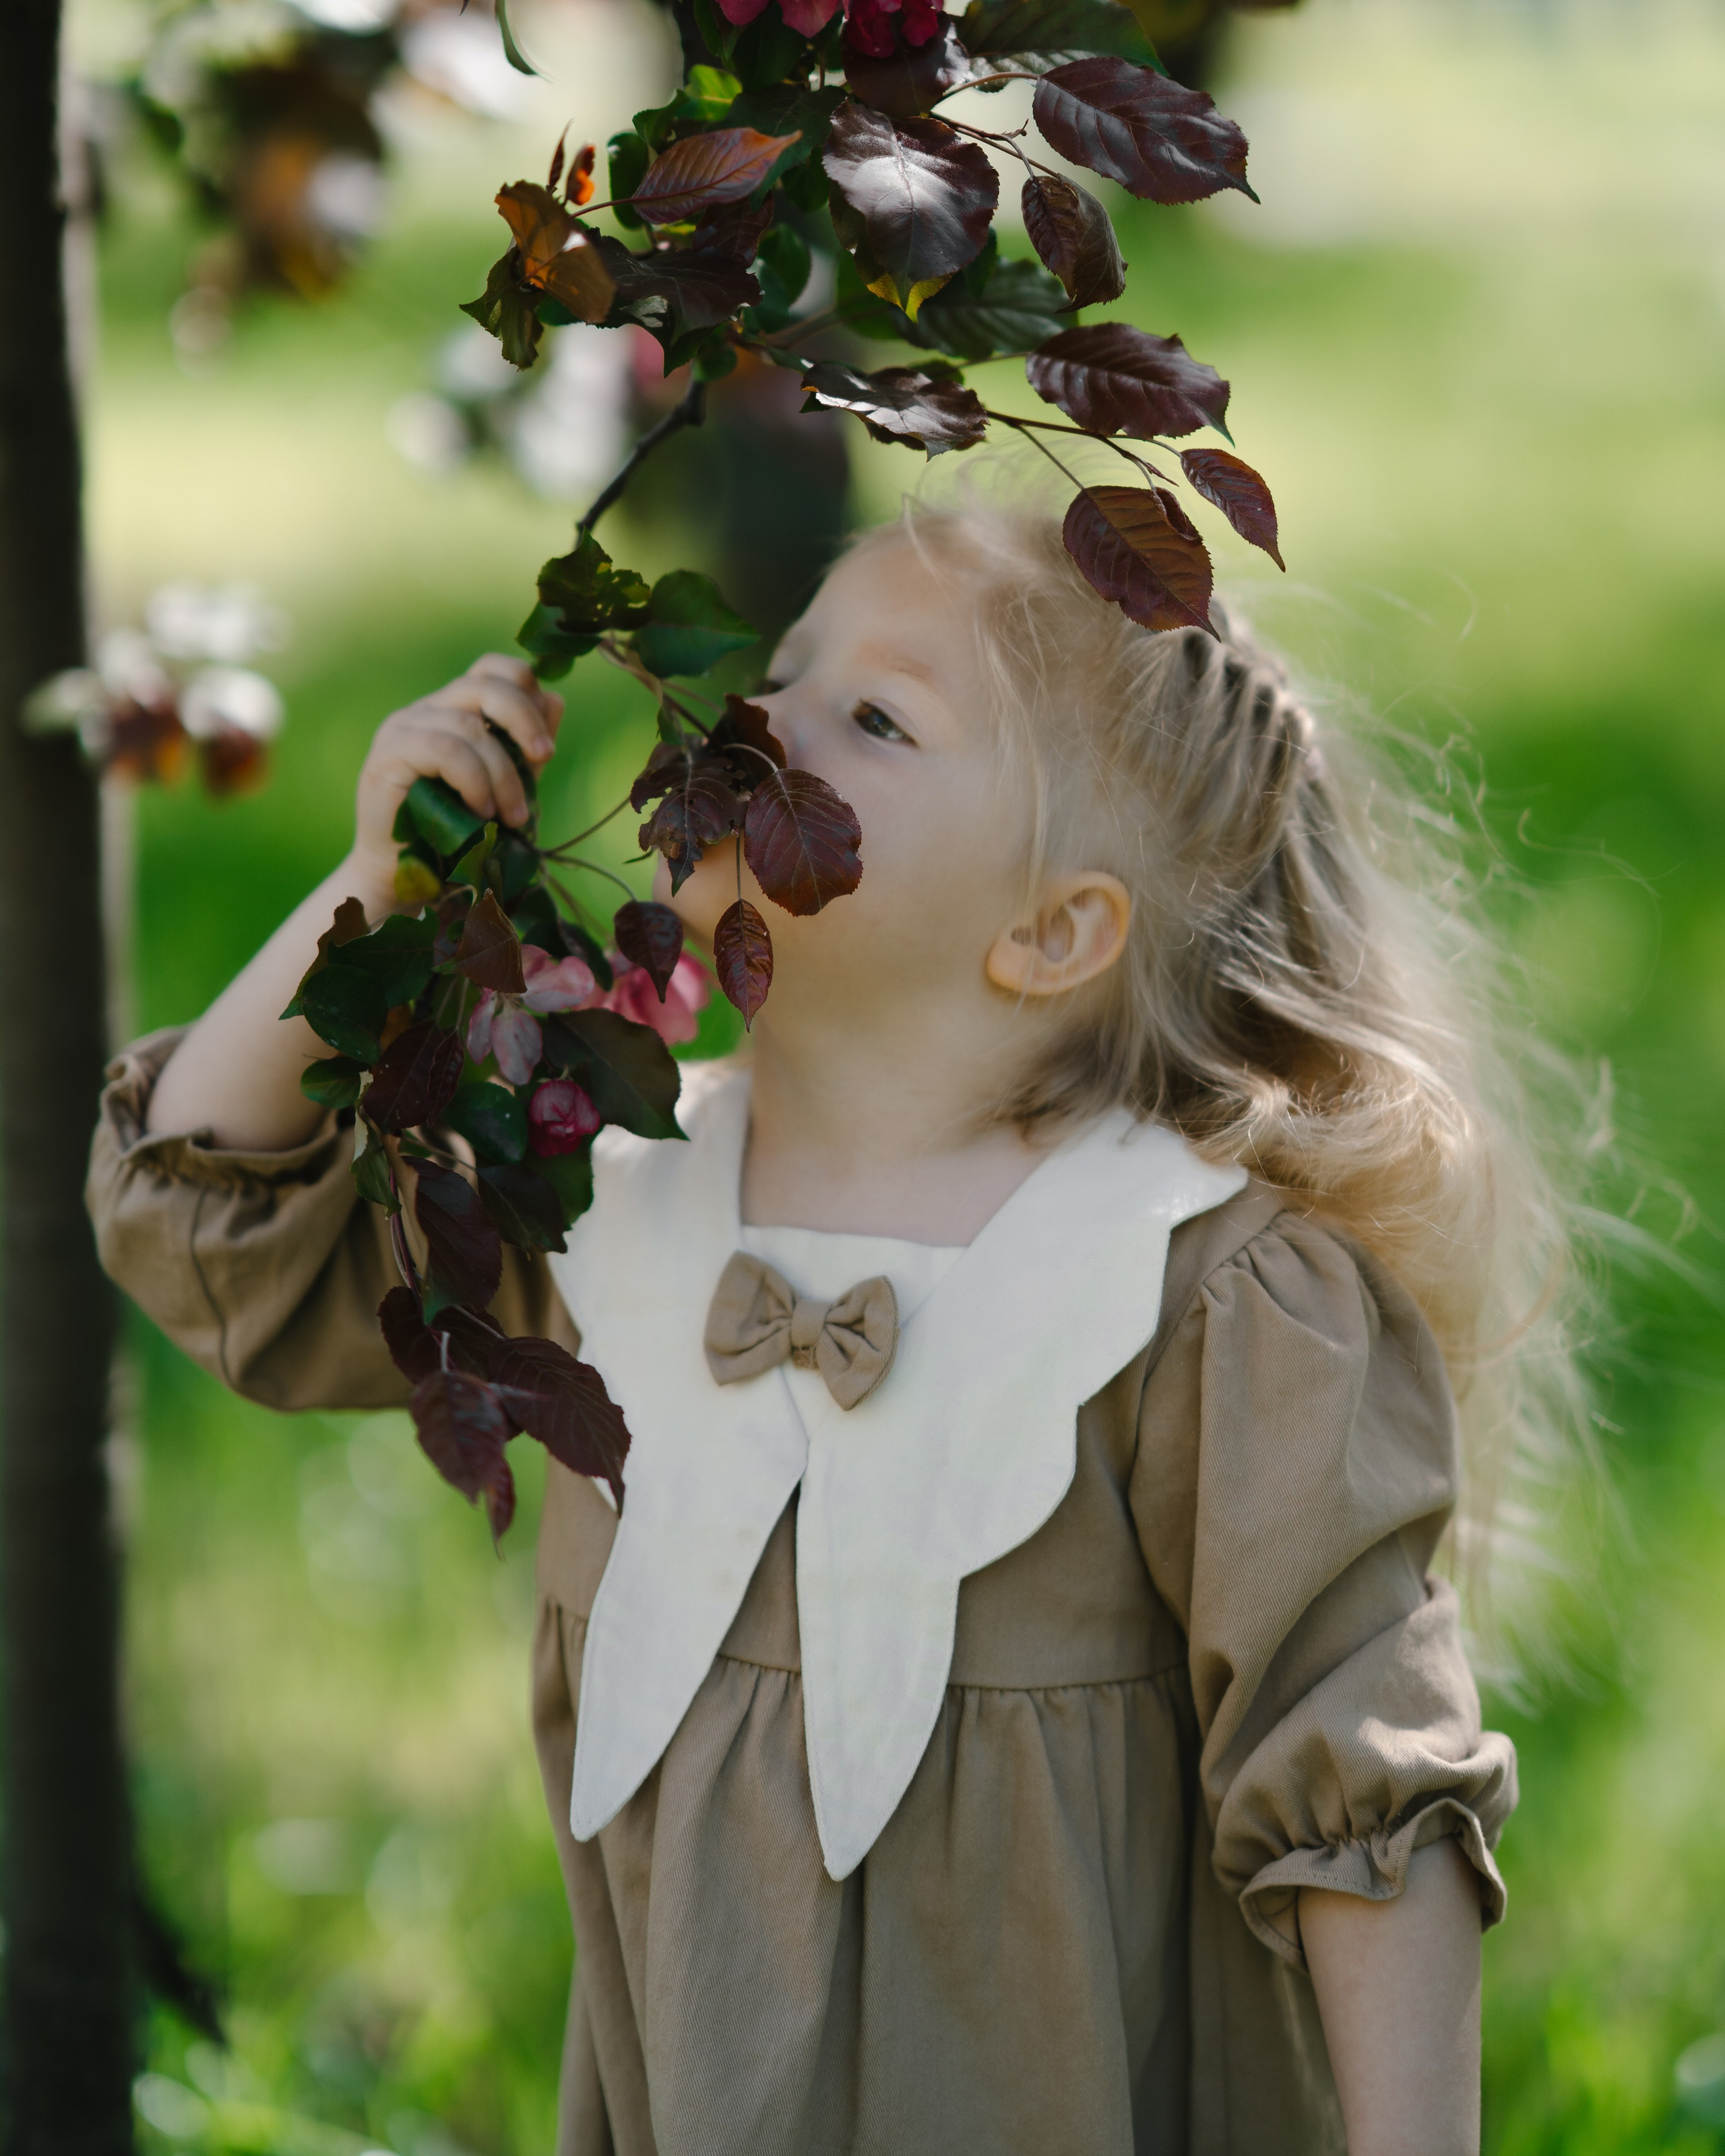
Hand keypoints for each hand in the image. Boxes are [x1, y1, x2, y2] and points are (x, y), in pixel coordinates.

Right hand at [350, 654, 563, 894]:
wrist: (403, 878)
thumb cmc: (456, 834)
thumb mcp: (506, 786)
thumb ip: (527, 749)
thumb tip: (556, 700)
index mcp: (454, 709)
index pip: (492, 669)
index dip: (526, 691)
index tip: (546, 741)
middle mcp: (426, 709)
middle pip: (484, 685)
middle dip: (524, 720)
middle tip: (546, 757)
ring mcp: (402, 727)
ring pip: (467, 726)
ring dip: (503, 772)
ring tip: (513, 815)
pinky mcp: (387, 755)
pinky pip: (443, 750)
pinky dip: (473, 780)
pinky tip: (482, 810)